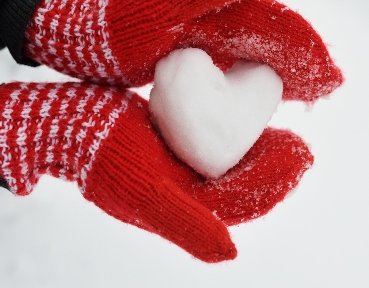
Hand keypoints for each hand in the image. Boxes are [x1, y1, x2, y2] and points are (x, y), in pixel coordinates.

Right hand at [0, 82, 312, 261]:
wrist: (67, 126)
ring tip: (279, 132)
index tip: (301, 155)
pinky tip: (236, 114)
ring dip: (253, 149)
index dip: (273, 182)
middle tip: (300, 146)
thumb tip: (230, 254)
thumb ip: (187, 224)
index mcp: (181, 207)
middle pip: (239, 183)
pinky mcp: (167, 144)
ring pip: (226, 162)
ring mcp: (175, 167)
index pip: (239, 202)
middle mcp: (182, 191)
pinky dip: (226, 130)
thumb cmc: (104, 159)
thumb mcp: (145, 192)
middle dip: (271, 168)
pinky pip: (207, 141)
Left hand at [23, 0, 342, 99]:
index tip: (330, 78)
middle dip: (303, 59)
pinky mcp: (195, 50)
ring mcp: (207, 32)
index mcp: (219, 0)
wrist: (81, 29)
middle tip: (330, 85)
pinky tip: (264, 91)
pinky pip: (237, 61)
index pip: (274, 23)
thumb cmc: (118, 17)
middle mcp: (219, 13)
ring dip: (285, 69)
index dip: (305, 48)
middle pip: (272, 36)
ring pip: (257, 50)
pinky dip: (256, 75)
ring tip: (310, 91)